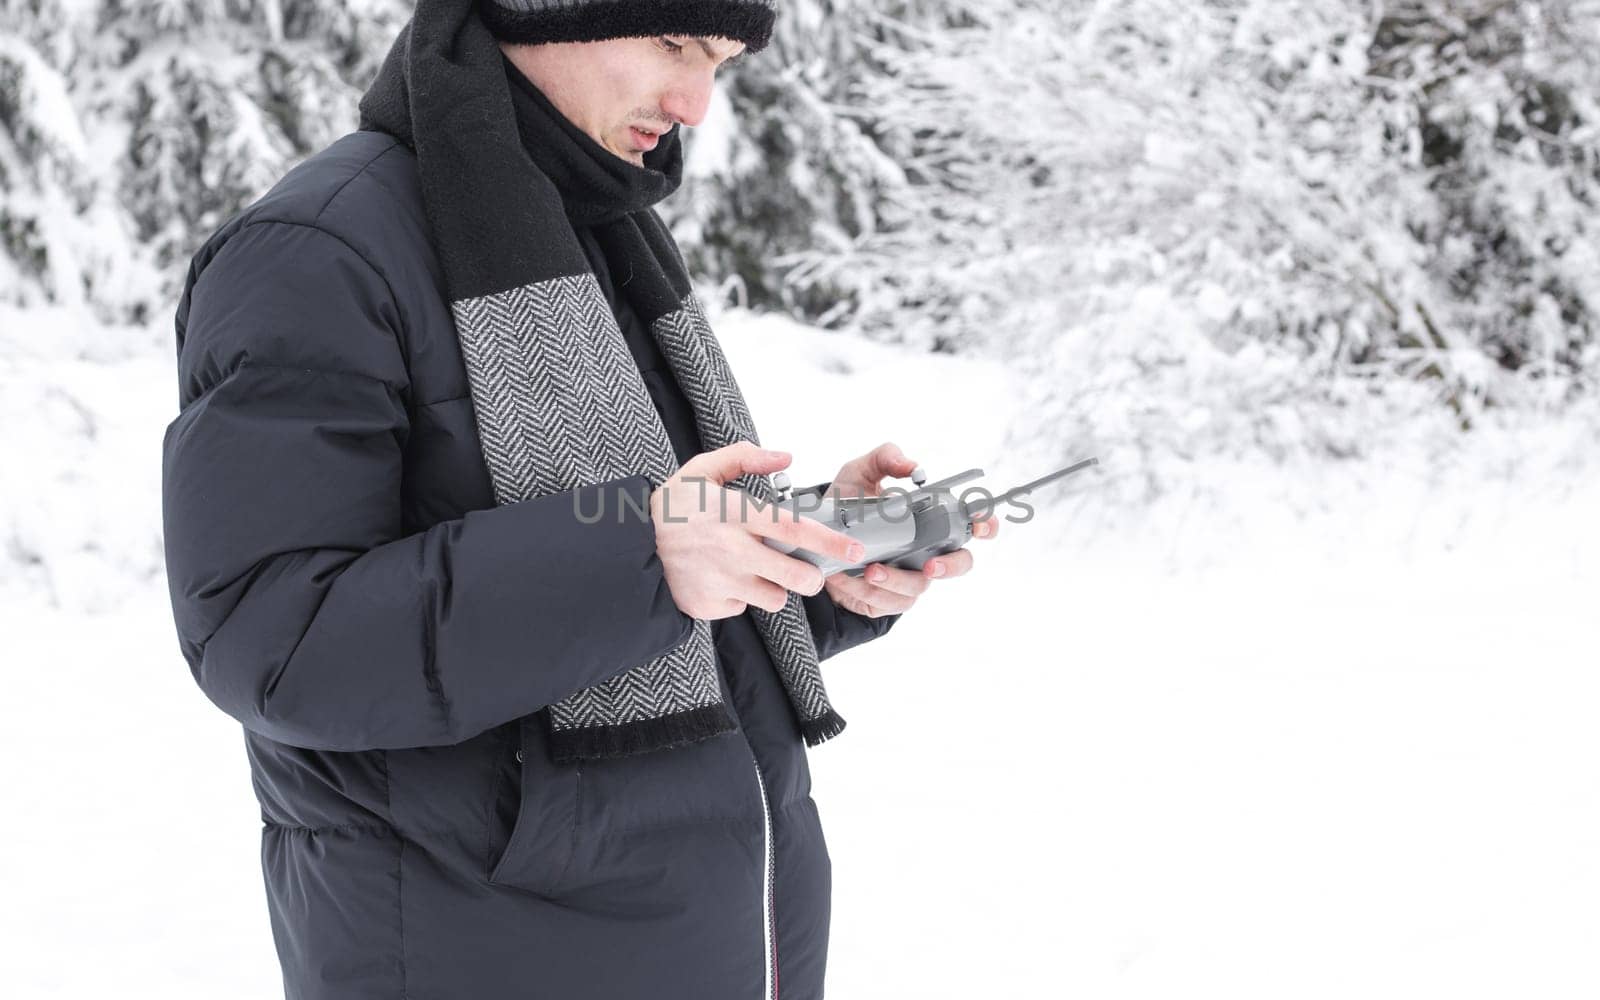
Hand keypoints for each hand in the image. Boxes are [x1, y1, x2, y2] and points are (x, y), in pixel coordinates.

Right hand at [651, 442, 866, 620]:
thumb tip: (786, 456)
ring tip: (757, 571)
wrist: (630, 547)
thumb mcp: (702, 470)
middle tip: (809, 570)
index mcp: (734, 514)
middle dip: (813, 578)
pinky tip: (725, 581)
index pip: (792, 528)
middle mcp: (731, 551)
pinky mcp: (709, 605)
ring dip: (775, 588)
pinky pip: (744, 608)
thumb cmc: (674, 506)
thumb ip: (745, 457)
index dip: (828, 541)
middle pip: (795, 575)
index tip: (854, 549)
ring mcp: (721, 582)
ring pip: (775, 598)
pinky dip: (742, 598)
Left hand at [820, 442, 1000, 617]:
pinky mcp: (889, 597)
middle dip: (951, 566)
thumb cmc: (846, 504)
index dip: (985, 523)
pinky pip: (889, 601)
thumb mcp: (859, 472)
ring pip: (919, 586)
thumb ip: (886, 458)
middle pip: (962, 563)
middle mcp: (929, 549)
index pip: (974, 522)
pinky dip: (869, 590)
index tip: (978, 523)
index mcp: (932, 519)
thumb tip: (913, 467)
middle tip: (930, 564)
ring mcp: (911, 575)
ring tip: (870, 569)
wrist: (817, 539)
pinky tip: (849, 577)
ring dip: (896, 580)